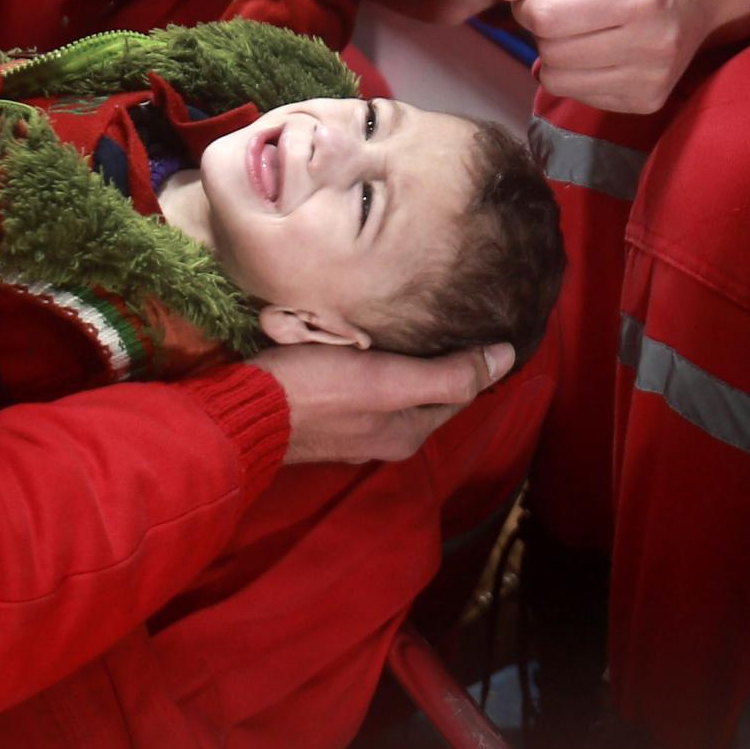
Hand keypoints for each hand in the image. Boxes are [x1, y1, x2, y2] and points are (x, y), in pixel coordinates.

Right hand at [253, 340, 515, 464]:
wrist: (241, 410)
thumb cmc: (318, 391)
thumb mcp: (390, 381)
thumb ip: (448, 375)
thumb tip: (507, 358)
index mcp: (408, 434)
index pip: (459, 393)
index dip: (475, 361)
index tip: (485, 321)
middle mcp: (384, 438)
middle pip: (426, 392)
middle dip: (439, 358)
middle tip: (450, 310)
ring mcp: (351, 430)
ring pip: (392, 390)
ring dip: (404, 361)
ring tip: (412, 316)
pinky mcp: (322, 417)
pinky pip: (360, 386)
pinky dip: (371, 364)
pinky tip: (365, 338)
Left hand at [499, 0, 749, 114]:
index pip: (547, 18)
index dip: (530, 3)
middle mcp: (650, 45)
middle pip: (550, 52)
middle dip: (543, 30)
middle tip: (563, 10)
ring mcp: (651, 80)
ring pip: (559, 81)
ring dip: (556, 55)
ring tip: (582, 29)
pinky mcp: (647, 102)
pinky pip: (580, 96)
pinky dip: (577, 74)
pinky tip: (600, 49)